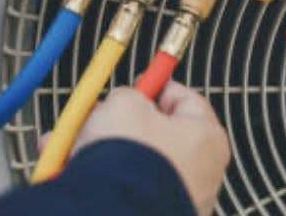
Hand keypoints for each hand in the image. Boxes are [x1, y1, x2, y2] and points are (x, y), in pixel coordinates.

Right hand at [69, 83, 229, 215]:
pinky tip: (78, 174)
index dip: (156, 87)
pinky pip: (129, 190)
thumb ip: (129, 96)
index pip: (185, 100)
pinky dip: (108, 182)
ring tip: (77, 148)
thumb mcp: (124, 104)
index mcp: (208, 137)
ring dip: (108, 153)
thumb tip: (123, 102)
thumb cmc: (129, 160)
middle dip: (124, 124)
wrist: (111, 213)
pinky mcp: (155, 215)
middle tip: (100, 116)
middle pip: (159, 134)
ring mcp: (182, 199)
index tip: (138, 84)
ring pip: (139, 165)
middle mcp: (203, 172)